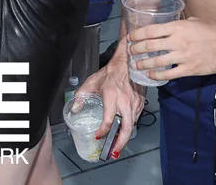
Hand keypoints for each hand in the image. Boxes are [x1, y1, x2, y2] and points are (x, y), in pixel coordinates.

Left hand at [75, 44, 143, 158]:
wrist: (128, 63)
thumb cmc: (110, 73)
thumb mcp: (92, 82)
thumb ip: (81, 95)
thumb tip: (75, 108)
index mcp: (112, 96)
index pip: (108, 119)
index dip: (103, 130)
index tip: (98, 136)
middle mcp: (125, 101)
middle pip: (126, 128)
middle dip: (120, 143)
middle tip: (114, 152)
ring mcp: (134, 103)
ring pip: (132, 125)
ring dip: (125, 137)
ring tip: (117, 145)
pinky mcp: (140, 103)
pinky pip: (135, 119)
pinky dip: (130, 127)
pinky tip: (123, 131)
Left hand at [128, 18, 215, 80]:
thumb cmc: (213, 29)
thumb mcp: (193, 21)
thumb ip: (178, 25)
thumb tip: (168, 28)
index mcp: (177, 27)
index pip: (150, 31)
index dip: (136, 35)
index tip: (130, 38)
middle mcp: (177, 41)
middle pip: (149, 46)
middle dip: (136, 50)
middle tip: (130, 52)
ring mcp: (183, 56)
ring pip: (156, 62)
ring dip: (143, 64)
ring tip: (136, 65)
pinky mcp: (190, 69)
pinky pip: (169, 73)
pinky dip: (157, 75)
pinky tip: (151, 75)